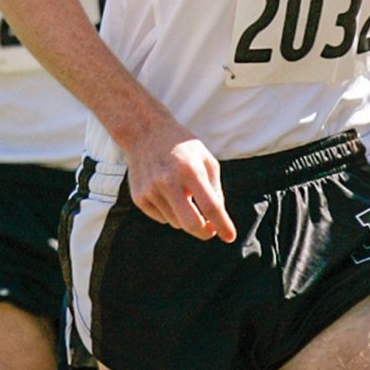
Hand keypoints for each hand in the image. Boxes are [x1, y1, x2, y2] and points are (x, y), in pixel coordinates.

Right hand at [124, 109, 236, 240]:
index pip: (210, 206)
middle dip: (205, 232)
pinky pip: (162, 219)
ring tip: (182, 194)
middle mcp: (168, 181)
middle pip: (191, 223)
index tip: (230, 236)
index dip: (222, 225)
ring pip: (177, 223)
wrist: (144, 132)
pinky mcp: (139, 198)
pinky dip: (170, 212)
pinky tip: (167, 193)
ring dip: (185, 217)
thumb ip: (214, 189)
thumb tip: (216, 219)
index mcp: (190, 170)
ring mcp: (151, 190)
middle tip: (211, 231)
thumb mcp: (206, 159)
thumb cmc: (182, 148)